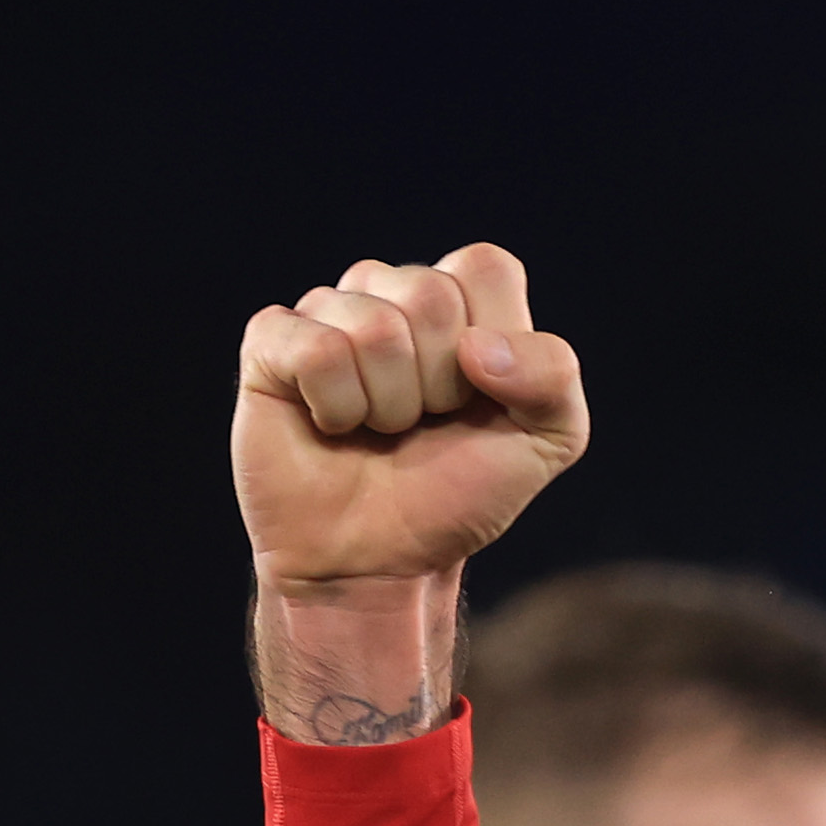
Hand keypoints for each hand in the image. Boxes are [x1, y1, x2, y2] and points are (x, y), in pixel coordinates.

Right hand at [233, 245, 587, 586]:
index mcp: (461, 302)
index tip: (480, 397)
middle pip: (430, 294)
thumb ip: (553, 378)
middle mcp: (391, 294)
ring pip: (373, 327)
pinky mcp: (272, 343)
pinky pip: (315, 351)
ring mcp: (328, 313)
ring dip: (388, 405)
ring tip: (380, 430)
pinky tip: (333, 426)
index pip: (484, 266)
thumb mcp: (547, 442)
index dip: (493, 342)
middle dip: (440, 384)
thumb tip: (476, 346)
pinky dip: (337, 408)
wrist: (383, 558)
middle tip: (424, 423)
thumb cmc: (458, 493)